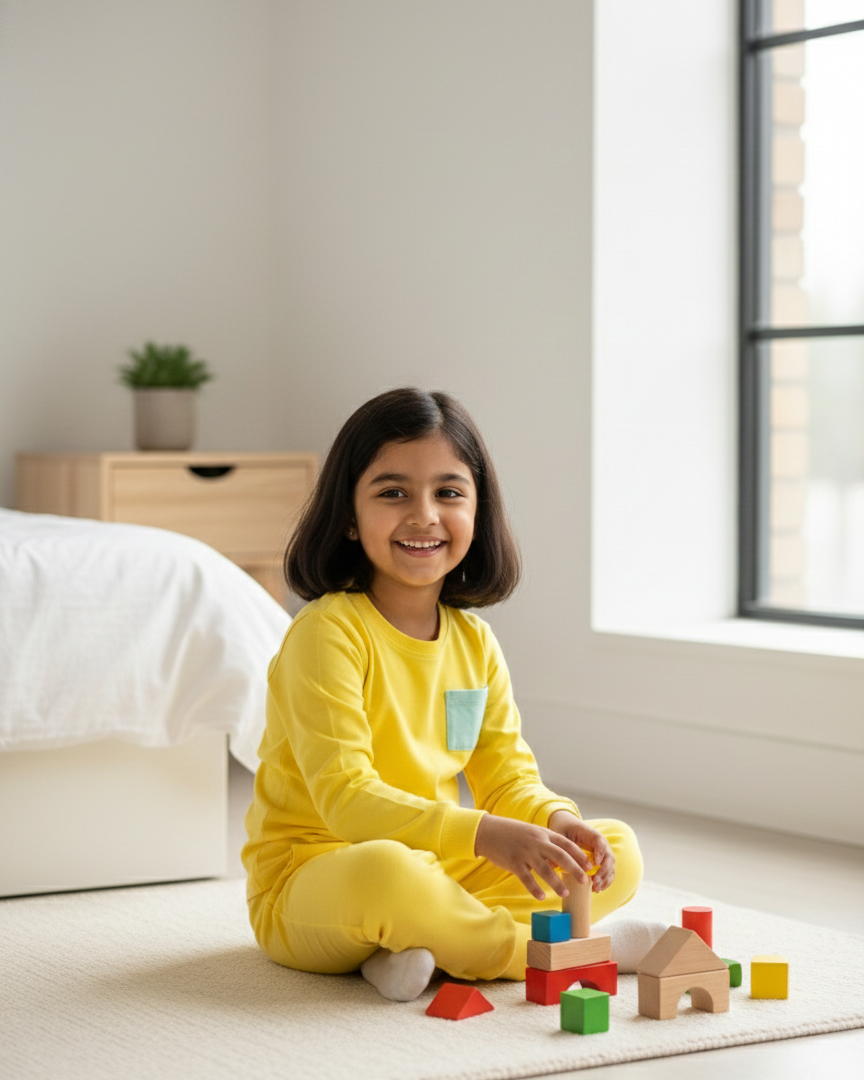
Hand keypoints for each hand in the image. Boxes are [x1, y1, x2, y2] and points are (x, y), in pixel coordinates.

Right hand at [473, 813, 594, 901]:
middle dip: (575, 869)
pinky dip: (534, 888)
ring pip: (545, 869)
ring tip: (565, 893)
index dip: (579, 855)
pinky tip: (541, 897)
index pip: (566, 844)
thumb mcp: (532, 833)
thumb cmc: (511, 833)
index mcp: (543, 833)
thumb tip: (559, 861)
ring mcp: (525, 852)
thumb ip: (545, 844)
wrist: (488, 831)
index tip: (590, 865)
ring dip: (556, 883)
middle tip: (585, 881)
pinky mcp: (514, 862)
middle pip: (561, 856)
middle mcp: (537, 842)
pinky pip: (527, 878)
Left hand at [547, 810, 615, 892]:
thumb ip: (558, 846)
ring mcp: (603, 854)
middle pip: (609, 857)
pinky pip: (608, 873)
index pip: (601, 843)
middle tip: (595, 881)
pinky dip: (605, 882)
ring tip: (595, 888)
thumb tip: (553, 864)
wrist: (568, 825)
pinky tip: (596, 890)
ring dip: (605, 879)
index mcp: (591, 834)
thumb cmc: (563, 828)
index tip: (595, 863)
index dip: (600, 853)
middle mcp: (601, 845)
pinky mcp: (601, 863)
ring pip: (610, 867)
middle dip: (604, 871)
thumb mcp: (559, 833)